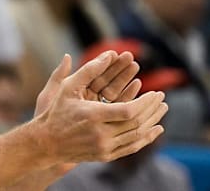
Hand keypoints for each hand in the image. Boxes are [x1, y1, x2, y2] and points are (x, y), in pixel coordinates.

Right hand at [31, 53, 166, 166]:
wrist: (46, 143)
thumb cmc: (56, 111)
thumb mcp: (67, 88)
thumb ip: (88, 70)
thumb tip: (108, 54)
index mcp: (92, 116)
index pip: (129, 111)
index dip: (145, 102)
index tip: (155, 92)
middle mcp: (100, 134)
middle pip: (137, 123)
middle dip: (153, 109)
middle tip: (162, 97)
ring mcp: (104, 147)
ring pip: (137, 136)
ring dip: (153, 122)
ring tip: (162, 110)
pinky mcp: (106, 156)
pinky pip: (132, 147)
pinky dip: (146, 138)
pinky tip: (155, 129)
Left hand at [34, 51, 139, 115]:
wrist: (47, 144)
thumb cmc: (46, 118)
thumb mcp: (49, 95)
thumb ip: (58, 76)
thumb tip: (67, 57)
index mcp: (76, 91)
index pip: (94, 74)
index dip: (104, 63)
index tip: (115, 53)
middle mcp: (88, 100)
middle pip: (107, 82)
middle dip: (119, 70)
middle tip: (131, 58)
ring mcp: (97, 111)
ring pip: (115, 94)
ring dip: (126, 81)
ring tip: (136, 68)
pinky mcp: (105, 122)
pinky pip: (119, 108)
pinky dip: (128, 97)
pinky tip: (136, 86)